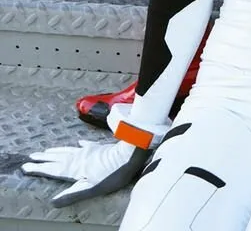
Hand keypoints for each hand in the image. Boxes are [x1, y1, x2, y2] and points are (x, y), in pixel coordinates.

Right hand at [21, 139, 148, 206]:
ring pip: (68, 150)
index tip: (25, 167)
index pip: (53, 169)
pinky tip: (77, 141)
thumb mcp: (91, 188)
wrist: (131, 153)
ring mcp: (89, 151)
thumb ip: (72, 194)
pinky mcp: (99, 147)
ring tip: (47, 150)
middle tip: (31, 156)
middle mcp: (79, 157)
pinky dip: (78, 144)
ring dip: (56, 150)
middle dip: (44, 158)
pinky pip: (85, 145)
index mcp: (75, 168)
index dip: (39, 168)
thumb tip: (53, 202)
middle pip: (58, 157)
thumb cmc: (113, 174)